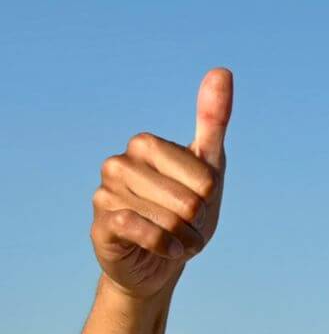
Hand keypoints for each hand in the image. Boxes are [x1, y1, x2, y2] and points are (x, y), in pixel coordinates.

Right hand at [91, 67, 232, 299]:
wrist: (159, 262)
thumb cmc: (186, 214)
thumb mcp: (208, 169)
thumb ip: (213, 121)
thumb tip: (222, 70)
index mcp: (145, 145)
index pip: (205, 178)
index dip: (210, 200)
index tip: (198, 203)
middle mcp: (119, 163)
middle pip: (189, 201)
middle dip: (197, 224)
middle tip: (183, 226)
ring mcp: (106, 193)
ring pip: (169, 219)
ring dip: (183, 240)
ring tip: (173, 239)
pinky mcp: (101, 223)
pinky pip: (144, 232)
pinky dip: (165, 247)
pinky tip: (164, 250)